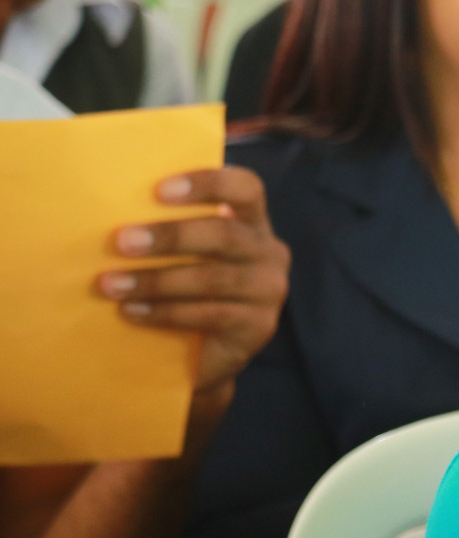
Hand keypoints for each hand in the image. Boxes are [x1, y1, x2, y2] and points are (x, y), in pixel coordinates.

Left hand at [97, 167, 289, 397]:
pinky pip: (210, 315)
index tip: (159, 191)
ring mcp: (269, 291)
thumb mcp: (187, 253)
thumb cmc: (187, 289)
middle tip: (122, 241)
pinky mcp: (259, 326)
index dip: (208, 183)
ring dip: (157, 281)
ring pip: (213, 279)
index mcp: (252, 222)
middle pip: (225, 235)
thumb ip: (172, 228)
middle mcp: (269, 252)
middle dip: (171, 237)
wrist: (204, 353)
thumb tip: (111, 208)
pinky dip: (166, 312)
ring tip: (113, 284)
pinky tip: (133, 311)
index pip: (246, 188)